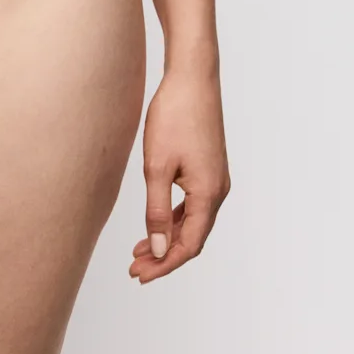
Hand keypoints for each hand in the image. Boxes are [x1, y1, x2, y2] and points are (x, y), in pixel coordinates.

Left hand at [130, 63, 230, 282]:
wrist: (191, 77)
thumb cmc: (174, 116)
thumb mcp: (157, 166)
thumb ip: (156, 211)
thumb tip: (159, 249)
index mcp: (208, 194)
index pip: (189, 245)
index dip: (165, 264)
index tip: (140, 275)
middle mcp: (218, 190)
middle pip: (193, 237)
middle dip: (165, 256)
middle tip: (136, 269)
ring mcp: (215, 178)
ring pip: (193, 221)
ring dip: (168, 237)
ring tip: (140, 250)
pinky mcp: (208, 167)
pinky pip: (193, 204)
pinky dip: (174, 217)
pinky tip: (156, 220)